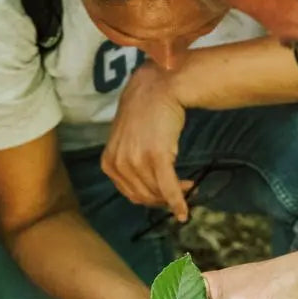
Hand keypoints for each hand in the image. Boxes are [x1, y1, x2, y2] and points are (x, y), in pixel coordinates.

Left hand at [102, 60, 191, 219]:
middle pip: (143, 196)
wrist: (159, 87)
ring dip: (174, 196)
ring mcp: (137, 161)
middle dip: (162, 198)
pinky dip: (177, 202)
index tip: (163, 195)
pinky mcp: (157, 157)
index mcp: (109, 162)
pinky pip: (168, 188)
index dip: (149, 197)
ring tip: (189, 186)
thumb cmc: (145, 110)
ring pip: (156, 193)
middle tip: (181, 190)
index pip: (129, 193)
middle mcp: (119, 164)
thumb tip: (144, 184)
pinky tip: (184, 212)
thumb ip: (128, 160)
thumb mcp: (125, 138)